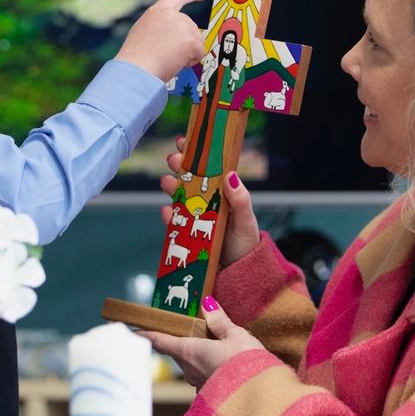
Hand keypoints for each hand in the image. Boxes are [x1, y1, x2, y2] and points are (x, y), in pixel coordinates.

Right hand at [115, 0, 207, 81]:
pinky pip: (200, 52)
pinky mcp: (191, 40)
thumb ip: (160, 29)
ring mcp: (182, 26)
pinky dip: (191, 61)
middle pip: (191, 27)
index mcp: (156, 12)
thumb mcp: (144, 34)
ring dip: (187, 53)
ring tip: (167, 60)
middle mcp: (171, 15)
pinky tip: (176, 63)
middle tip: (166, 56)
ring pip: (197, 41)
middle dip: (186, 43)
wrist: (136, 71)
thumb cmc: (136, 60)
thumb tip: (177, 39)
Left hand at [139, 297, 264, 388]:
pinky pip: (204, 377)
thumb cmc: (248, 366)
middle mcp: (189, 369)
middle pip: (176, 351)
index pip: (159, 340)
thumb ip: (220, 321)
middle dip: (176, 341)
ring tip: (209, 345)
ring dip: (195, 355)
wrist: (264, 402)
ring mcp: (199, 384)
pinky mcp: (211, 395)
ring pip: (190, 365)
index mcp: (189, 351)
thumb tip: (207, 305)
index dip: (145, 334)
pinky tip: (223, 366)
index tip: (132, 330)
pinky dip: (208, 369)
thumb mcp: (237, 336)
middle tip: (181, 329)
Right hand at [159, 139, 259, 262]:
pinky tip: (168, 211)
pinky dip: (168, 215)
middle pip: (188, 178)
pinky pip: (173, 221)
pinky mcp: (184, 234)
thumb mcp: (246, 220)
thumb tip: (231, 176)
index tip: (185, 141)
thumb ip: (240, 200)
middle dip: (179, 165)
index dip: (195, 154)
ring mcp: (193, 217)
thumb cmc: (245, 243)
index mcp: (220, 194)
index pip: (207, 169)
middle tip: (174, 158)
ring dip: (171, 186)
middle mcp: (204, 202)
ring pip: (178, 196)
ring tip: (168, 182)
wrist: (239, 274)